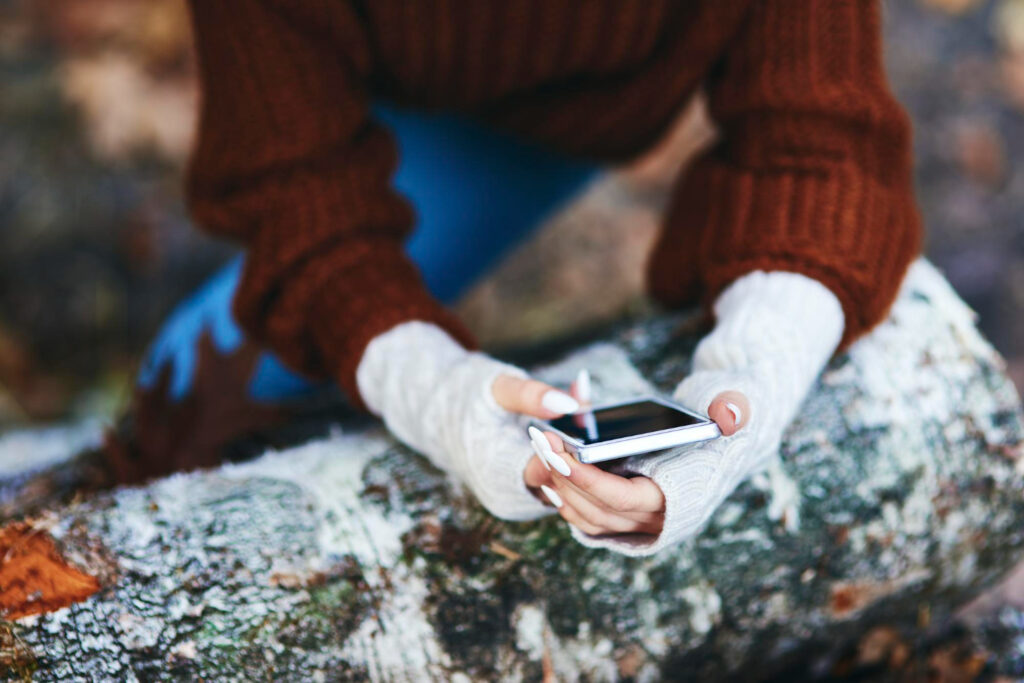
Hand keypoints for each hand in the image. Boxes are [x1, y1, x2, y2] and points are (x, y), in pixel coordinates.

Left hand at [520, 380, 748, 536]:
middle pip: (599, 510)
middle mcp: (663, 517)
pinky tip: (549, 470)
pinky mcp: (630, 515)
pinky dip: (568, 498)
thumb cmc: (730, 410)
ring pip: (591, 518)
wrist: (729, 424)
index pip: (625, 499)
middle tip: (541, 441)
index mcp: (684, 494)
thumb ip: (735, 405)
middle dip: (565, 477)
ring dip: (561, 488)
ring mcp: (645, 521)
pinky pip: (591, 518)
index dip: (589, 479)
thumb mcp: (736, 398)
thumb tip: (729, 415)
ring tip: (541, 452)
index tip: (560, 452)